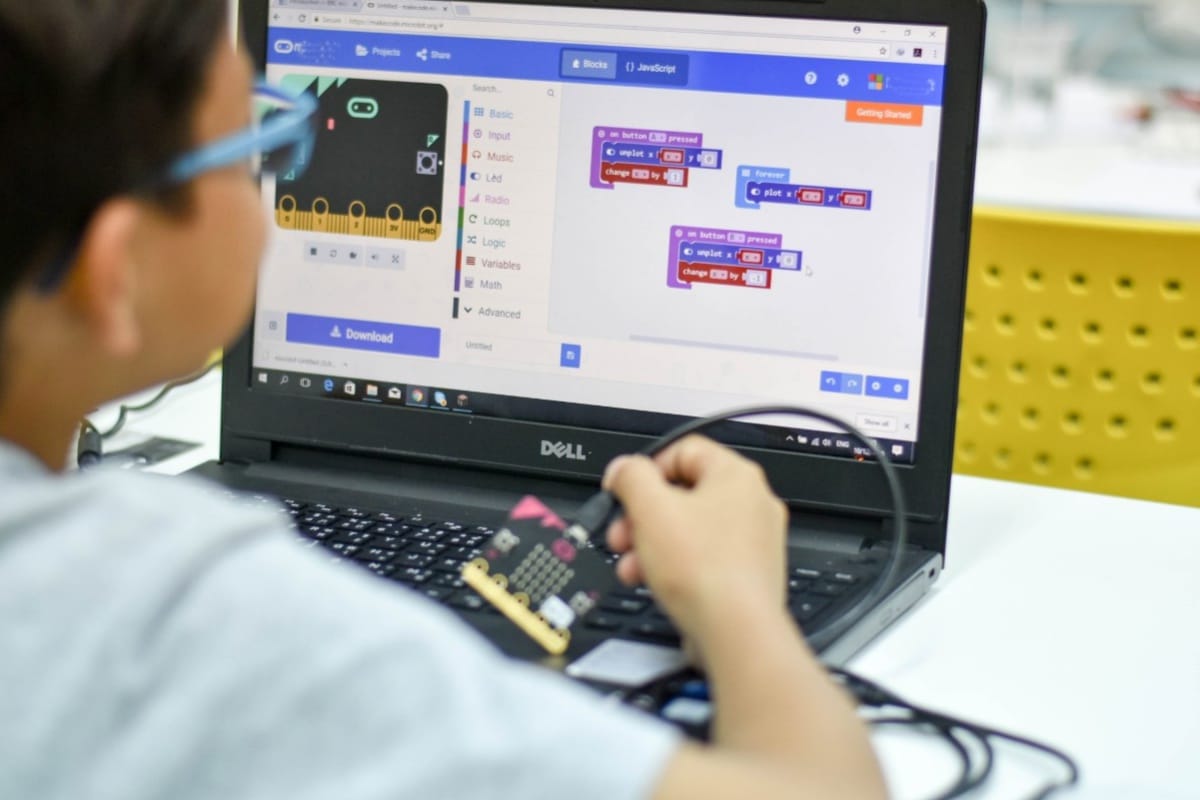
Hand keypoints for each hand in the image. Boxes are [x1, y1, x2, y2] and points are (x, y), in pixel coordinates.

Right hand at [603, 436, 788, 659]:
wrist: (736, 631)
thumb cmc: (705, 570)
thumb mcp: (650, 510)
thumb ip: (632, 478)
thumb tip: (623, 469)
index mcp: (736, 476)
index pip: (684, 450)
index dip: (645, 468)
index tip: (623, 489)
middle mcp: (752, 504)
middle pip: (683, 494)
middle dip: (642, 515)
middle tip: (622, 532)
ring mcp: (753, 541)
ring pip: (689, 529)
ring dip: (651, 543)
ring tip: (631, 564)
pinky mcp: (747, 574)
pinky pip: (703, 558)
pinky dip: (675, 565)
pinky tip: (652, 580)